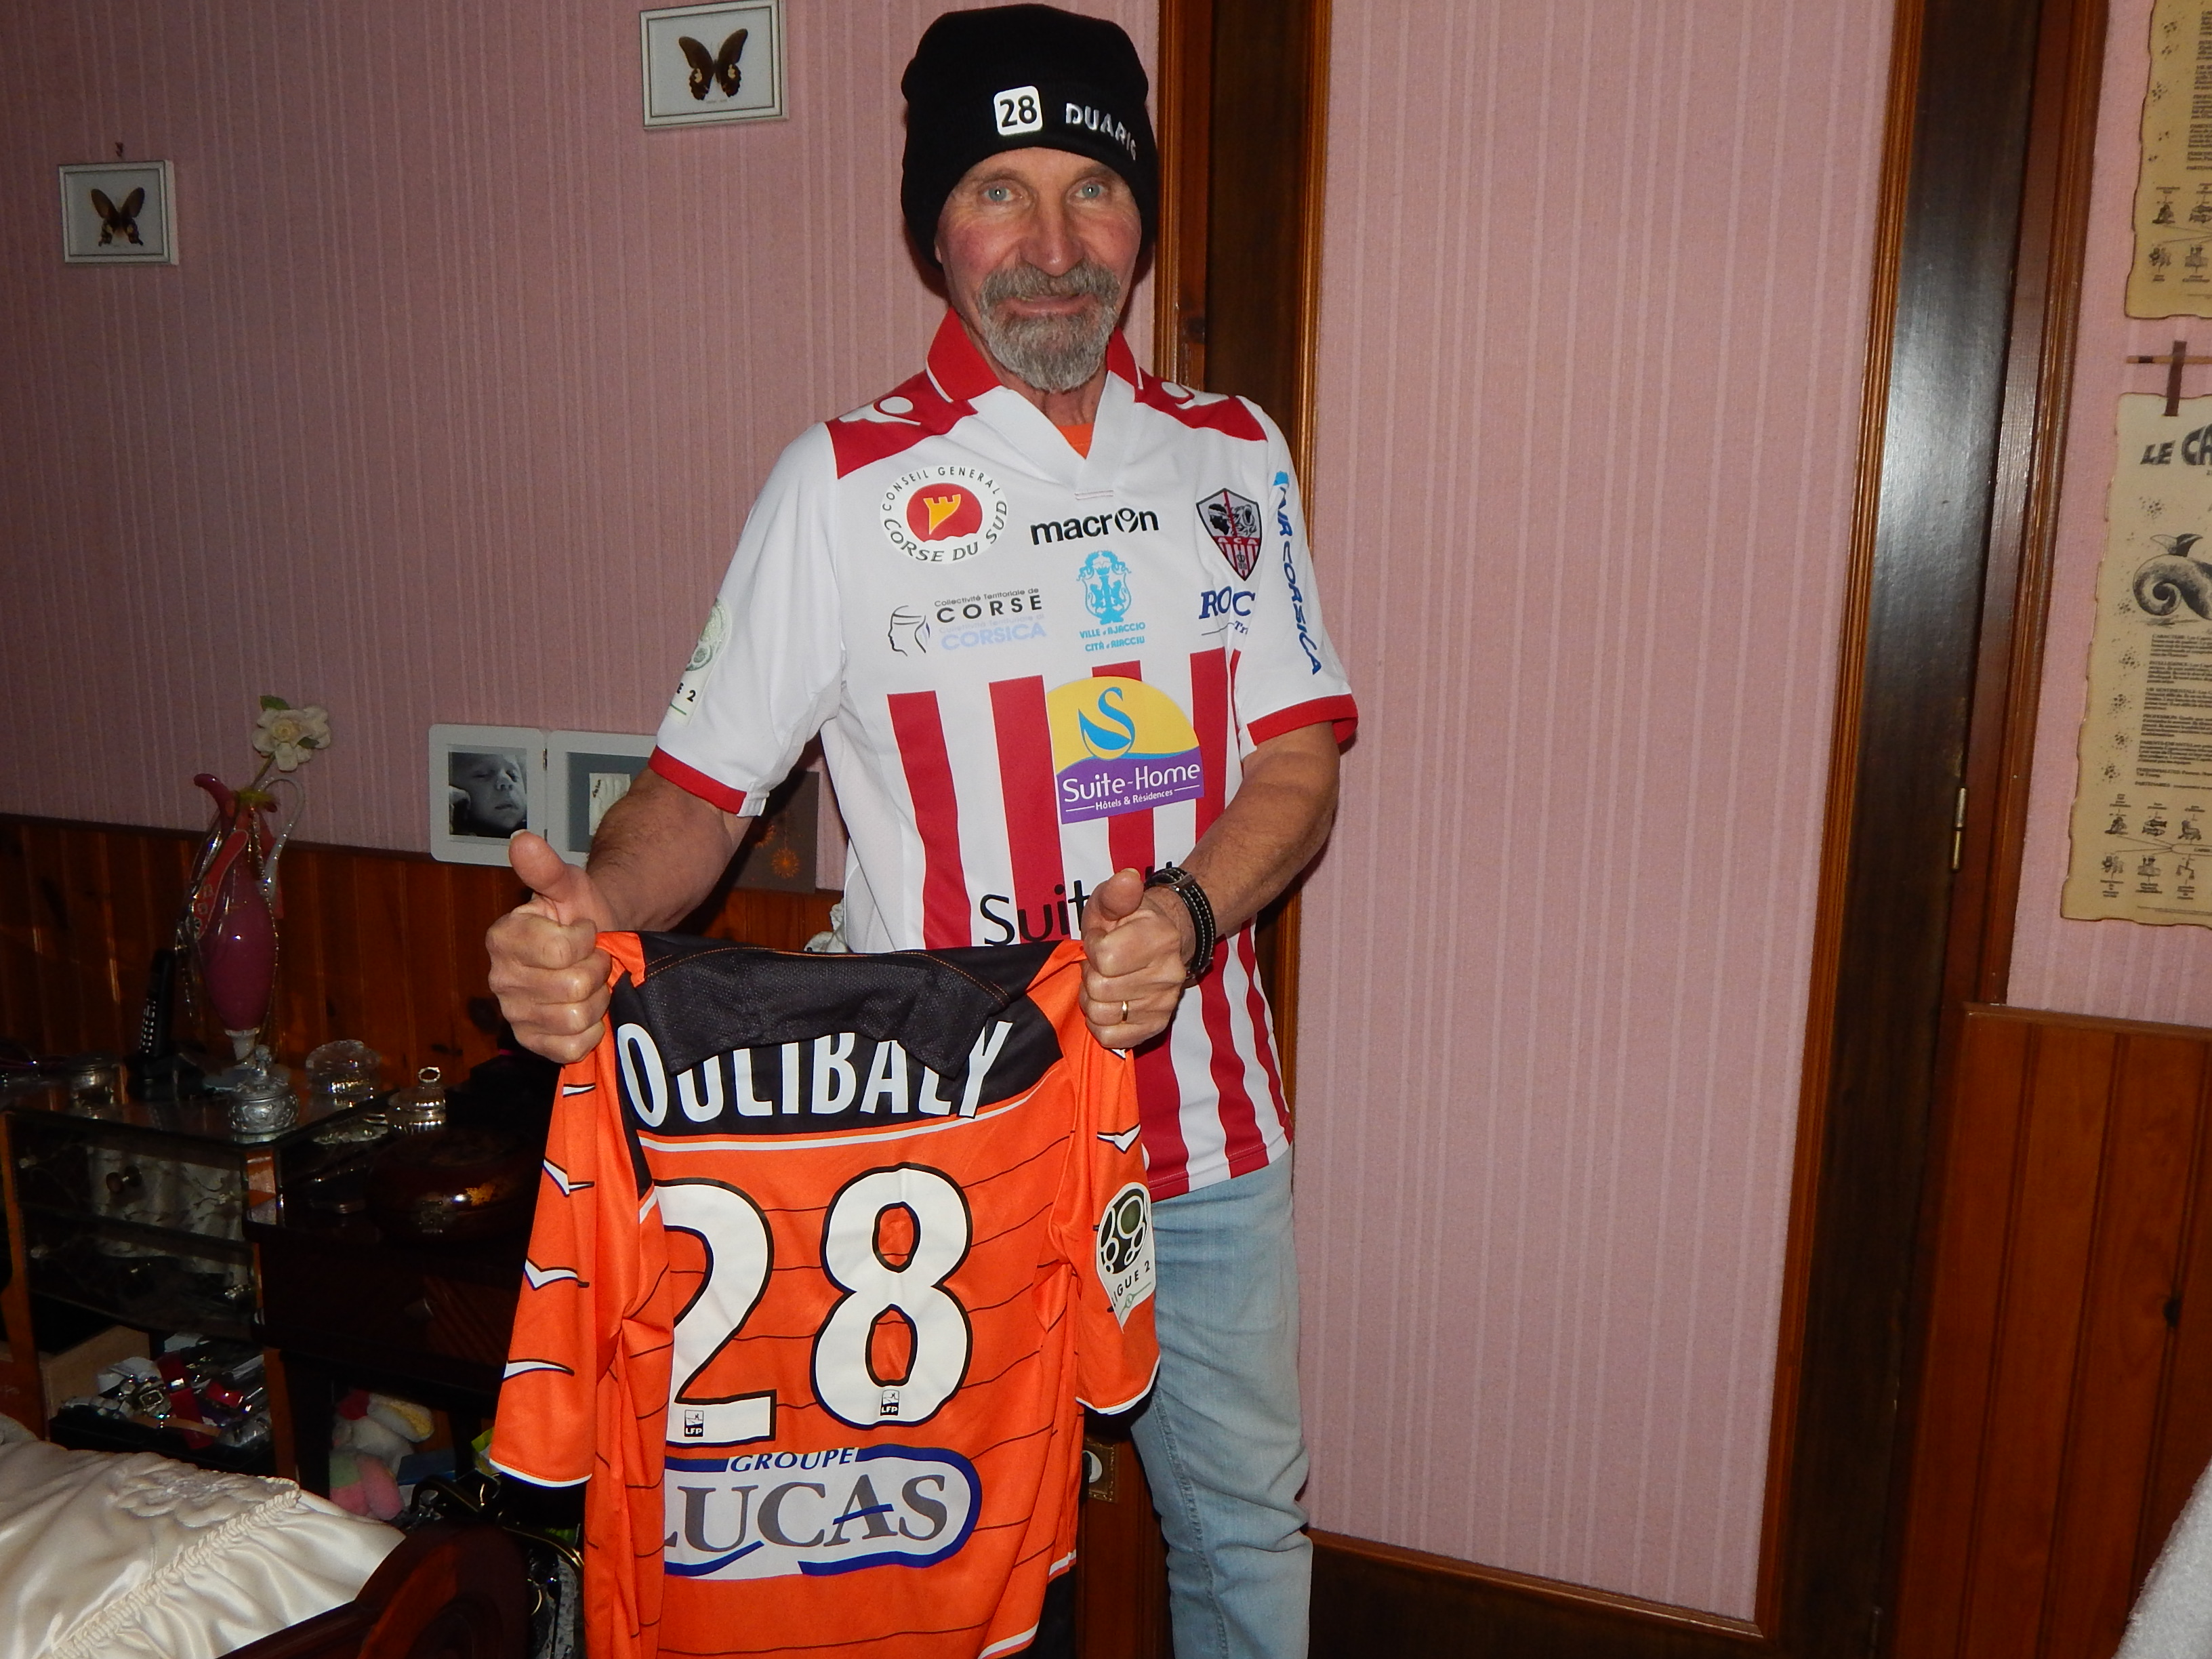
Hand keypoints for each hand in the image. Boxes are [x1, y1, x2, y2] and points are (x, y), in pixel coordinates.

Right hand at [486, 832, 616, 1064]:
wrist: (597, 944)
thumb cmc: (579, 913)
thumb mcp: (568, 885)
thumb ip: (545, 869)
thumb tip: (522, 840)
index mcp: (502, 939)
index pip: (560, 951)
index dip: (585, 939)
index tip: (584, 929)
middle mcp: (500, 979)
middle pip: (572, 987)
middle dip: (596, 969)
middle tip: (594, 957)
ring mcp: (515, 1014)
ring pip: (576, 1017)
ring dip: (598, 998)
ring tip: (592, 981)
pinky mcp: (532, 1043)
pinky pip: (572, 1047)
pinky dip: (591, 1030)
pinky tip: (587, 1009)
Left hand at [1079, 868, 1193, 1048]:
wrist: (1162, 942)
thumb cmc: (1129, 921)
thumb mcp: (1116, 900)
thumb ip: (1117, 892)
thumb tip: (1127, 878)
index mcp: (1160, 937)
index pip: (1103, 957)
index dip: (1093, 947)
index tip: (1102, 939)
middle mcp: (1168, 974)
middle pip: (1098, 988)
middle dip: (1090, 974)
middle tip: (1103, 964)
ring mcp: (1164, 1003)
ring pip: (1101, 1015)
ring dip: (1093, 999)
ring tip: (1106, 982)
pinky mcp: (1156, 1026)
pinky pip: (1111, 1038)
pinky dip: (1101, 1024)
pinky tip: (1110, 1004)